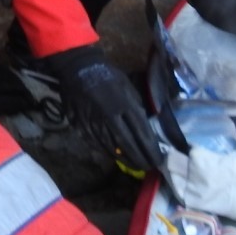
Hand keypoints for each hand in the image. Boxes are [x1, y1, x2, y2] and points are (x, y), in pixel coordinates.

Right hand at [46, 43, 163, 170]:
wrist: (77, 67)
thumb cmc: (108, 77)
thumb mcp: (129, 88)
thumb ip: (137, 108)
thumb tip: (146, 129)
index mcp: (125, 105)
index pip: (143, 135)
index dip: (151, 151)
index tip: (158, 161)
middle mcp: (110, 117)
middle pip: (128, 146)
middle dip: (140, 159)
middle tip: (147, 167)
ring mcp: (93, 122)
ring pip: (111, 148)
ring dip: (124, 159)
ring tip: (133, 165)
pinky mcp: (79, 124)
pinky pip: (95, 143)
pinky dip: (106, 151)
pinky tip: (113, 154)